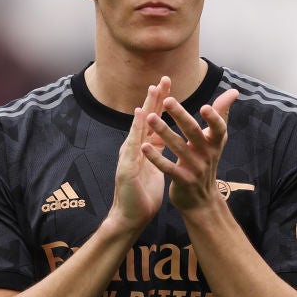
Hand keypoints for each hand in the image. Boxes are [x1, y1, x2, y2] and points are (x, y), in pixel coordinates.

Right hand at [111, 77, 169, 231]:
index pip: (154, 121)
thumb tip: (167, 140)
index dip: (161, 104)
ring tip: (151, 92)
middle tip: (163, 79)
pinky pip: (133, 147)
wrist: (131, 217)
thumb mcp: (155, 168)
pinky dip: (137, 130)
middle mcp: (135, 148)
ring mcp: (129, 157)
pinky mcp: (127, 168)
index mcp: (144, 148)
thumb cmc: (143, 194)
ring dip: (145, 109)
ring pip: (138, 129)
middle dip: (155, 99)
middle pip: (146, 119)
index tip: (168, 85)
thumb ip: (158, 152)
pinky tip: (141, 118)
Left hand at [142, 88, 239, 210]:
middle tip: (167, 100)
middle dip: (181, 116)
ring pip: (178, 147)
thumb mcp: (216, 140)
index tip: (205, 106)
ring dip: (163, 131)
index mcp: (215, 142)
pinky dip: (156, 157)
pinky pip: (168, 167)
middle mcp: (207, 154)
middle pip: (193, 132)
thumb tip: (234, 91)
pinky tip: (144, 147)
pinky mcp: (182, 180)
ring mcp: (195, 168)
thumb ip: (221, 114)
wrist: (201, 200)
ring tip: (150, 117)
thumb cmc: (206, 161)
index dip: (214, 118)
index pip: (219, 128)